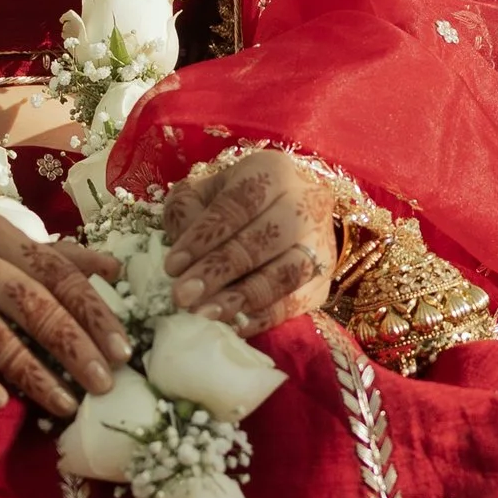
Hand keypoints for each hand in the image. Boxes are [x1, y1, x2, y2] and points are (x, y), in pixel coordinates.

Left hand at [163, 150, 338, 331]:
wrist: (281, 213)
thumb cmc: (233, 202)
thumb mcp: (203, 193)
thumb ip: (186, 213)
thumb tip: (184, 256)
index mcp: (273, 172)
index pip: (237, 205)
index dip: (203, 237)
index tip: (172, 266)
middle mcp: (306, 203)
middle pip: (264, 240)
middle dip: (219, 271)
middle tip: (183, 296)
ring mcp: (321, 244)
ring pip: (286, 274)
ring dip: (242, 298)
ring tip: (205, 315)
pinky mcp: (324, 282)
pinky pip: (297, 304)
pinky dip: (263, 318)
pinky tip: (232, 326)